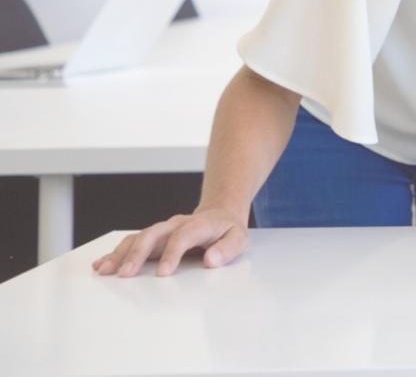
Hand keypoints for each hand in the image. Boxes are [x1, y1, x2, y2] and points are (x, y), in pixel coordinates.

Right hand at [91, 206, 248, 277]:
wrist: (220, 216)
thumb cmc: (228, 231)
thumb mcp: (239, 239)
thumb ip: (228, 249)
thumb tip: (212, 260)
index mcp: (199, 225)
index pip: (183, 236)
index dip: (172, 254)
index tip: (163, 273)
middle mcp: (176, 225)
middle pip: (153, 235)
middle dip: (138, 254)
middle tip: (126, 275)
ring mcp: (163, 230)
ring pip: (138, 238)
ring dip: (120, 254)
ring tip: (105, 271)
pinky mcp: (153, 237)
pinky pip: (132, 242)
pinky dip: (116, 253)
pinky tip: (101, 264)